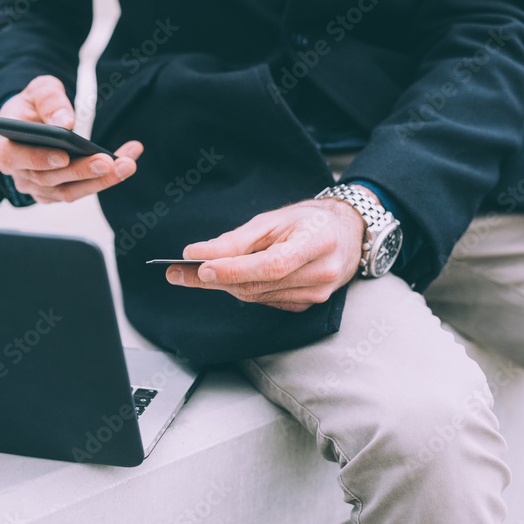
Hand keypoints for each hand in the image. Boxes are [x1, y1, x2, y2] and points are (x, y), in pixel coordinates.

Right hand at [0, 75, 142, 202]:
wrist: (33, 121)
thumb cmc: (32, 105)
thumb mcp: (38, 90)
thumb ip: (49, 100)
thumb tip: (65, 121)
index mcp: (7, 147)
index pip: (17, 158)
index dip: (40, 159)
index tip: (64, 156)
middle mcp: (20, 174)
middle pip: (49, 180)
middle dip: (82, 171)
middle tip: (109, 162)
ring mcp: (38, 188)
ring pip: (69, 192)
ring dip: (101, 181)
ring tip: (128, 164)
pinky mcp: (56, 194)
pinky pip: (81, 190)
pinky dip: (105, 180)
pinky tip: (126, 163)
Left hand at [166, 194, 372, 311]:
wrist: (346, 233)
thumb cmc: (308, 220)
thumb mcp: (272, 219)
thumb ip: (236, 239)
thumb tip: (197, 254)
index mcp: (316, 243)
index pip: (270, 264)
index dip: (233, 269)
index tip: (199, 267)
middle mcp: (321, 273)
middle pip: (257, 284)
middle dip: (213, 279)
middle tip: (177, 273)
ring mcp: (317, 294)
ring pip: (256, 295)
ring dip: (223, 285)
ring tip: (192, 274)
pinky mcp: (308, 304)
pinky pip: (265, 301)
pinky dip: (244, 289)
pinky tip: (228, 278)